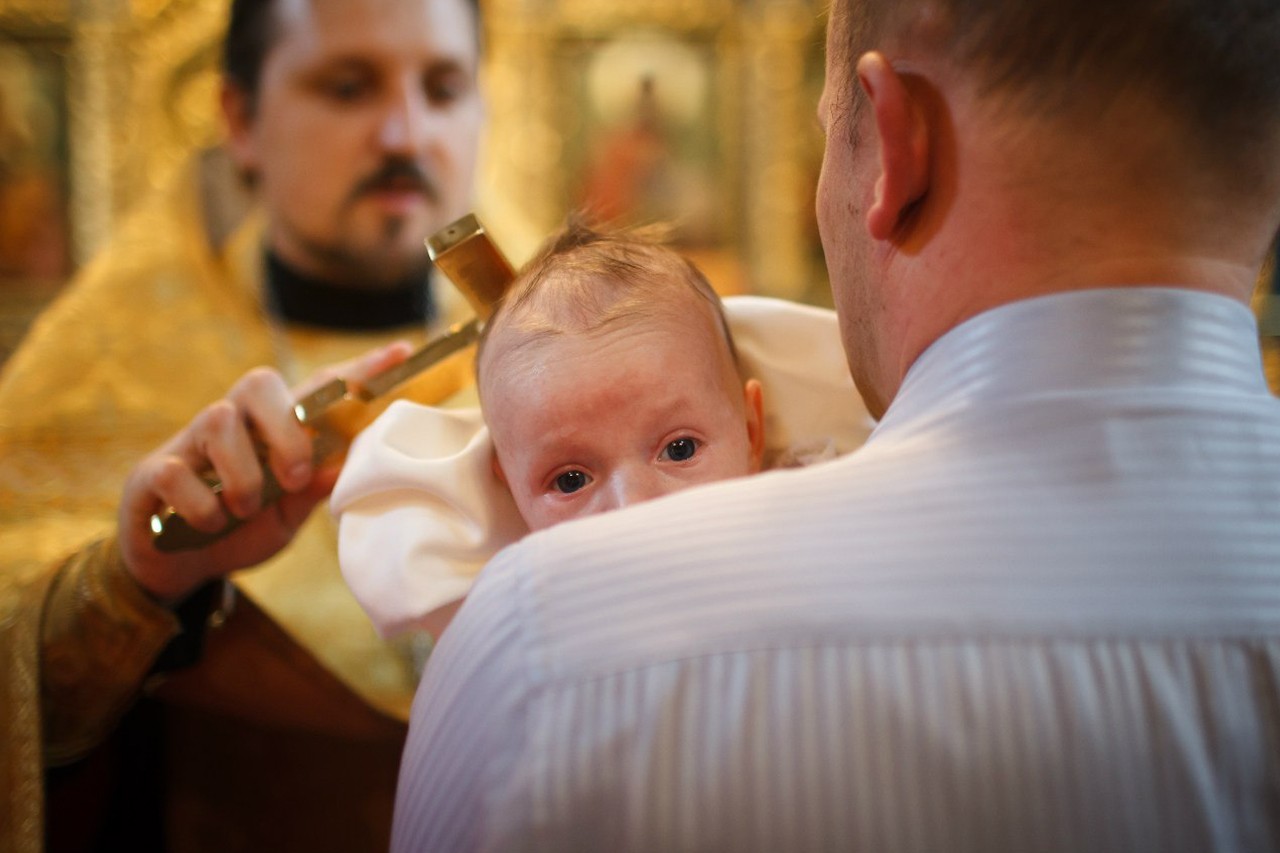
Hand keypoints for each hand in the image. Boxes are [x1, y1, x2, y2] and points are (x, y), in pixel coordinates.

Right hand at [118, 342, 414, 601]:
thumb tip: (351, 464)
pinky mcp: (152, 474)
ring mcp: (189, 444)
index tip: (403, 353)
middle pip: (257, 382)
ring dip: (243, 474)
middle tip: (295, 477)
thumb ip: (315, 488)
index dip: (357, 372)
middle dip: (285, 429)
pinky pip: (175, 470)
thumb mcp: (288, 513)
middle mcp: (232, 424)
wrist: (178, 567)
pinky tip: (210, 523)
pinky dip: (200, 504)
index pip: (316, 389)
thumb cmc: (242, 529)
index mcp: (272, 429)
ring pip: (216, 420)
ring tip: (247, 508)